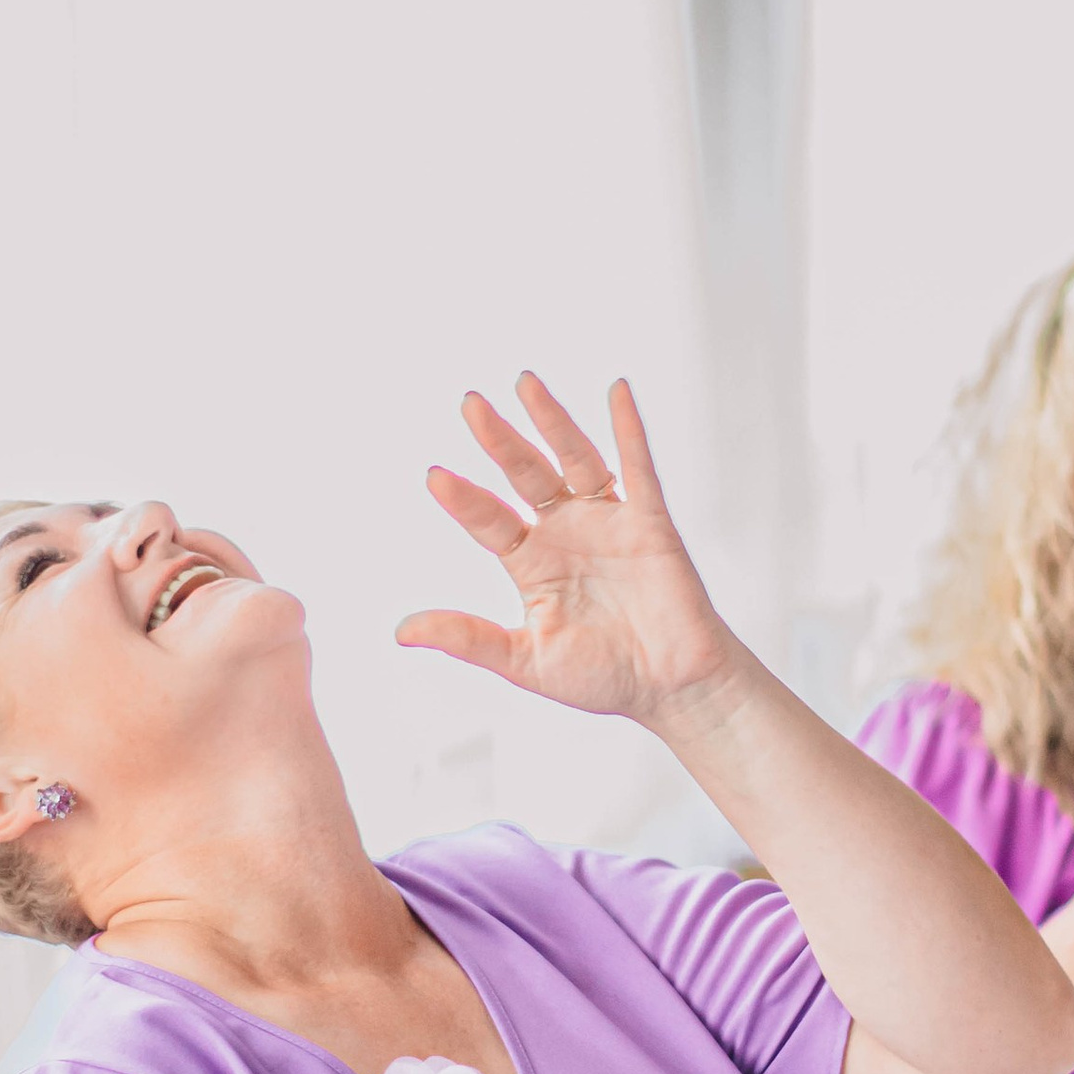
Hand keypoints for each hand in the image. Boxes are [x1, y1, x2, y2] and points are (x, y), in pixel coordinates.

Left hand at [397, 375, 735, 729]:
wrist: (672, 690)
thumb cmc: (604, 677)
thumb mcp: (525, 661)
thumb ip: (468, 639)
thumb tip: (402, 631)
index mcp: (531, 563)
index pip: (489, 519)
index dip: (463, 499)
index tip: (434, 475)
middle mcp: (565, 533)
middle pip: (525, 474)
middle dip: (498, 439)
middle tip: (470, 404)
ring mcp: (607, 522)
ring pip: (574, 459)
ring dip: (550, 420)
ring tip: (525, 383)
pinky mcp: (650, 523)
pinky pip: (638, 468)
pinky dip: (628, 428)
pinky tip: (615, 392)